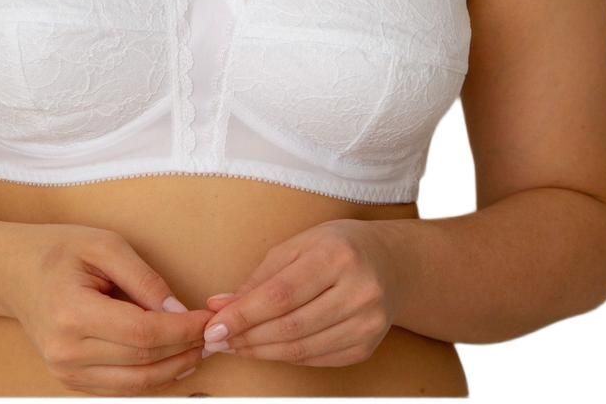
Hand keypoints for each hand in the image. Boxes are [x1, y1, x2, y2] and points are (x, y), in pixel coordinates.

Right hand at [0, 222, 213, 395]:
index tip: (207, 319)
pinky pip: (120, 387)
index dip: (181, 330)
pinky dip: (150, 377)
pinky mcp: (70, 380)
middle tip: (211, 333)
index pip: (141, 333)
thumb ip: (143, 279)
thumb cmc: (59, 250)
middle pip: (141, 361)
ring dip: (173, 369)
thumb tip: (178, 312)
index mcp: (72, 314)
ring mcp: (65, 372)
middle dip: (184, 349)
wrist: (13, 272)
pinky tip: (172, 359)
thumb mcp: (104, 245)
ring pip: (134, 383)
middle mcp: (66, 352)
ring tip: (198, 348)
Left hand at [201, 219, 399, 366]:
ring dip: (262, 351)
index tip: (215, 326)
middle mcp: (358, 290)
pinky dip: (286, 357)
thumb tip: (220, 306)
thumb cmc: (336, 246)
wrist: (390, 262)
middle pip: (291, 326)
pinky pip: (317, 359)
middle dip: (248, 337)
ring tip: (236, 345)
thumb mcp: (297, 247)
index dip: (245, 314)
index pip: (282, 294)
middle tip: (217, 340)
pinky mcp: (367, 346)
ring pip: (303, 349)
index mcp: (337, 255)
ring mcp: (367, 322)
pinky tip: (267, 349)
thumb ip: (259, 278)